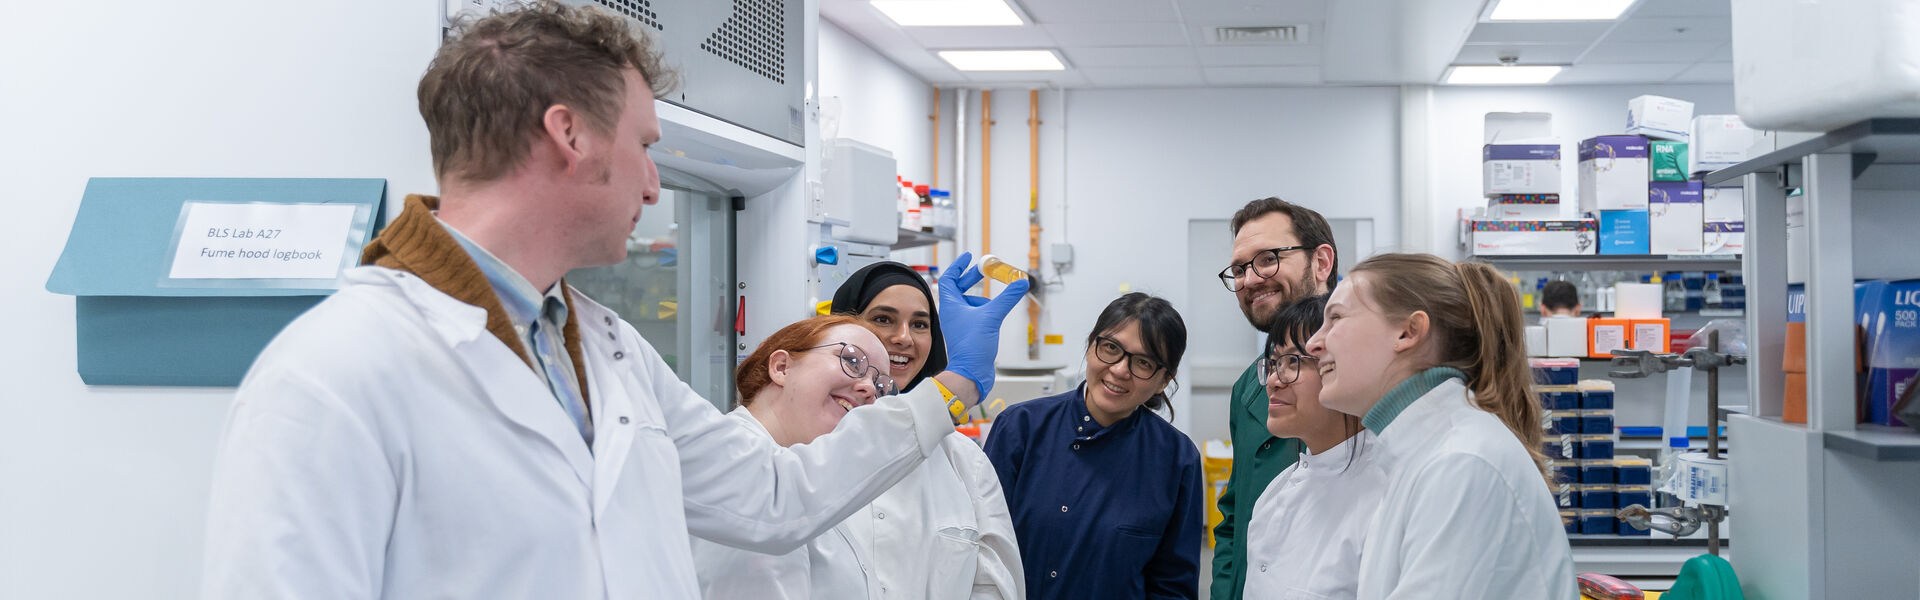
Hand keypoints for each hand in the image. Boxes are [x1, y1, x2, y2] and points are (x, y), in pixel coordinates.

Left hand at [936, 252, 1029, 398]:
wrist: (971, 372)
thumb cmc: (972, 347)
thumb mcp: (992, 316)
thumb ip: (1007, 298)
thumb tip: (1021, 283)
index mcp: (950, 305)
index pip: (949, 278)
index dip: (958, 266)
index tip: (969, 257)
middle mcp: (952, 313)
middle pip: (959, 288)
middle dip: (972, 278)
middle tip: (985, 270)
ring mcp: (959, 323)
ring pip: (969, 302)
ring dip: (981, 297)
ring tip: (993, 303)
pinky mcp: (968, 333)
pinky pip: (975, 315)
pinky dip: (984, 310)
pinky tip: (994, 316)